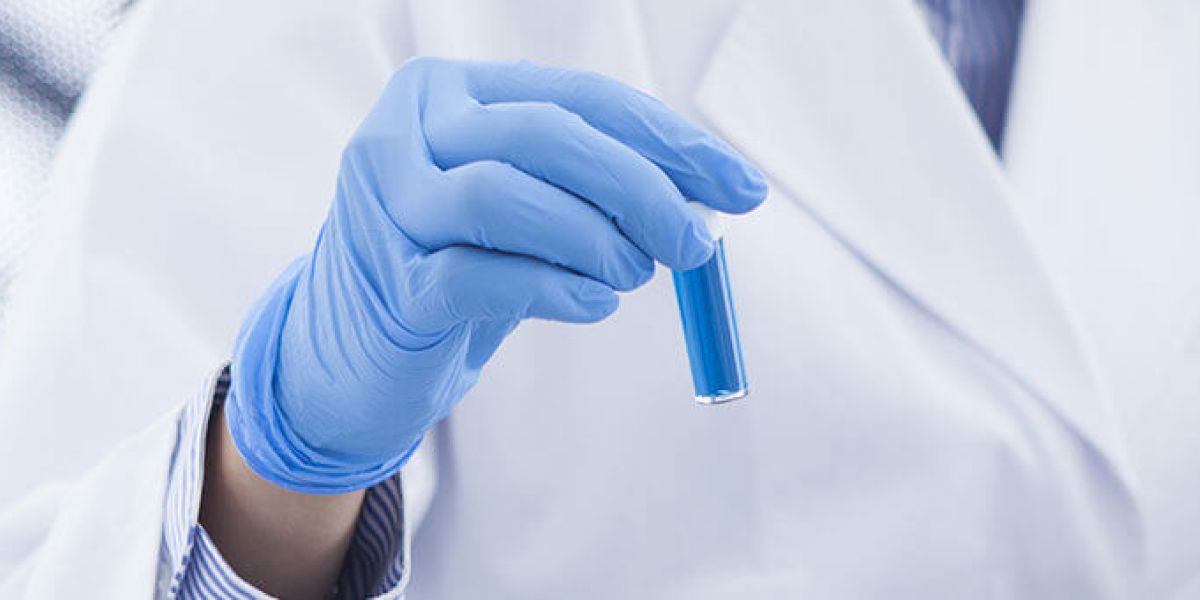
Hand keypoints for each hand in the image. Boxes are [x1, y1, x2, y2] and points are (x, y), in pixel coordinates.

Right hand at [226, 57, 767, 492]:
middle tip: (694, 244)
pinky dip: (555, 290)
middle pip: (543, 136)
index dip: (668, 140)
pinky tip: (594, 305)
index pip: (577, 98)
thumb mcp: (527, 207)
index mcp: (447, 92)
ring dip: (593, 238)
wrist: (360, 348)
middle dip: (640, 188)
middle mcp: (405, 133)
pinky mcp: (390, 284)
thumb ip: (598, 186)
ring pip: (502, 196)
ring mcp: (386, 207)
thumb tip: (710, 194)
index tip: (741, 187)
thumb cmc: (459, 262)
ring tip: (635, 276)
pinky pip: (479, 276)